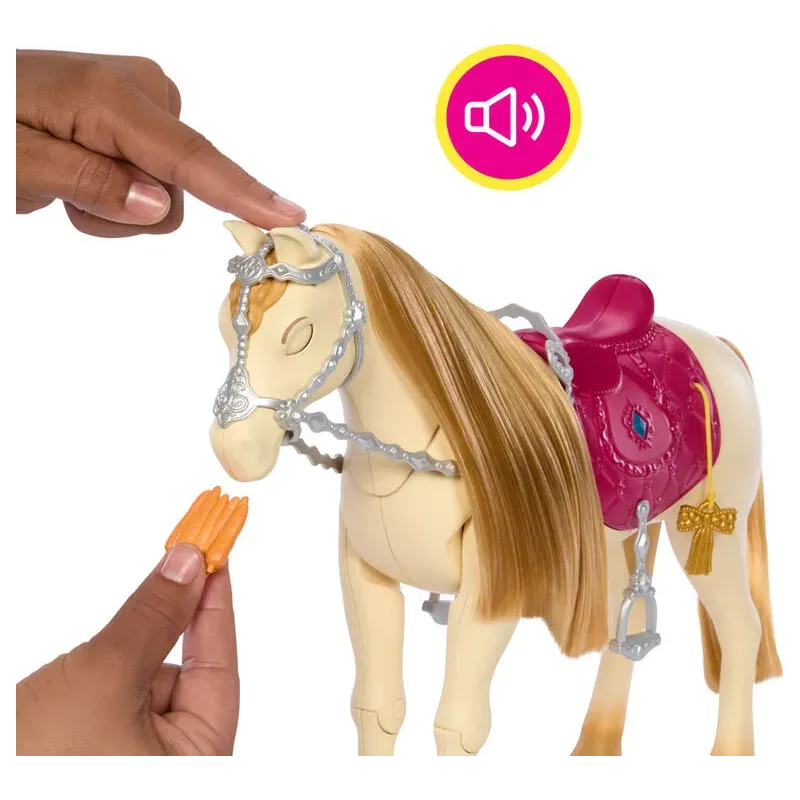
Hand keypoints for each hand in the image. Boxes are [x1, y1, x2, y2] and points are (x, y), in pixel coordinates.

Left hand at [16, 50, 305, 236]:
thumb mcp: (19, 165)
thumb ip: (90, 183)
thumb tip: (157, 206)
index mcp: (111, 96)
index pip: (190, 157)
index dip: (241, 192)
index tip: (289, 215)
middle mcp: (139, 90)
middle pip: (178, 187)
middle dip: (128, 208)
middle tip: (68, 191)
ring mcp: (142, 102)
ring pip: (167, 193)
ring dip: (117, 204)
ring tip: (66, 179)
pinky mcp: (140, 118)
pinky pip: (155, 181)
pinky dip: (115, 193)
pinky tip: (78, 171)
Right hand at [16, 544, 237, 756]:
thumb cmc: (42, 767)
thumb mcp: (105, 678)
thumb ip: (153, 617)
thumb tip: (189, 563)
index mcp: (198, 761)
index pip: (219, 665)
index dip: (216, 604)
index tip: (213, 552)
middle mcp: (173, 765)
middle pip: (183, 675)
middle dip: (165, 629)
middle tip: (163, 572)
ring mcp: (131, 760)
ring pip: (141, 685)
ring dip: (122, 657)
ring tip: (86, 673)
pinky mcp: (95, 755)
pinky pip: (113, 700)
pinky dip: (103, 674)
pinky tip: (72, 684)